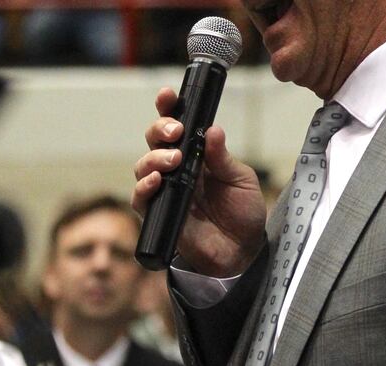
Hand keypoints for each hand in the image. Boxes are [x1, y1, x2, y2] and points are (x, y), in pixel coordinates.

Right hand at [132, 88, 266, 276]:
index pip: (177, 127)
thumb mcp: (241, 180)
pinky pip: (141, 198)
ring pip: (144, 166)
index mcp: (197, 155)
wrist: (244, 250)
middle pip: (155, 141)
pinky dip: (144, 187)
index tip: (167, 95)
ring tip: (173, 158)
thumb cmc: (243, 212)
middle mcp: (177, 169)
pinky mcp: (160, 215)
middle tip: (176, 131)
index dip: (168, 109)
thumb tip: (213, 129)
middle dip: (160, 130)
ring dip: (154, 158)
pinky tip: (156, 181)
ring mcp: (166, 191)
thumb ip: (224, 158)